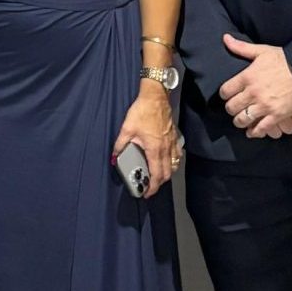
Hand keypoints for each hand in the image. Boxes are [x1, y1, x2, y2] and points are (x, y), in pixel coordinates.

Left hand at [113, 81, 177, 198]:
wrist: (156, 97)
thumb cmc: (143, 111)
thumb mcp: (127, 128)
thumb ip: (120, 144)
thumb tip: (114, 155)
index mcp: (155, 149)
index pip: (157, 174)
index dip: (153, 187)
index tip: (147, 193)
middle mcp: (166, 149)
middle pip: (167, 173)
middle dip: (160, 183)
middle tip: (150, 186)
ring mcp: (172, 143)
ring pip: (174, 165)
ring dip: (167, 174)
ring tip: (157, 176)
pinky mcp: (174, 137)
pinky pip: (177, 155)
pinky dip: (173, 162)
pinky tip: (167, 161)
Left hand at [219, 34, 291, 134]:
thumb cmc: (285, 59)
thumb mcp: (262, 51)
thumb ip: (242, 48)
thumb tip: (225, 38)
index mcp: (247, 76)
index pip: (225, 91)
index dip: (225, 95)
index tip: (228, 96)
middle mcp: (253, 92)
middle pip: (231, 107)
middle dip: (231, 109)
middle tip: (235, 108)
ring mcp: (265, 105)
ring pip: (242, 120)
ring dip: (240, 121)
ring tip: (242, 119)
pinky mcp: (277, 115)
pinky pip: (260, 128)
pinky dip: (254, 132)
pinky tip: (252, 131)